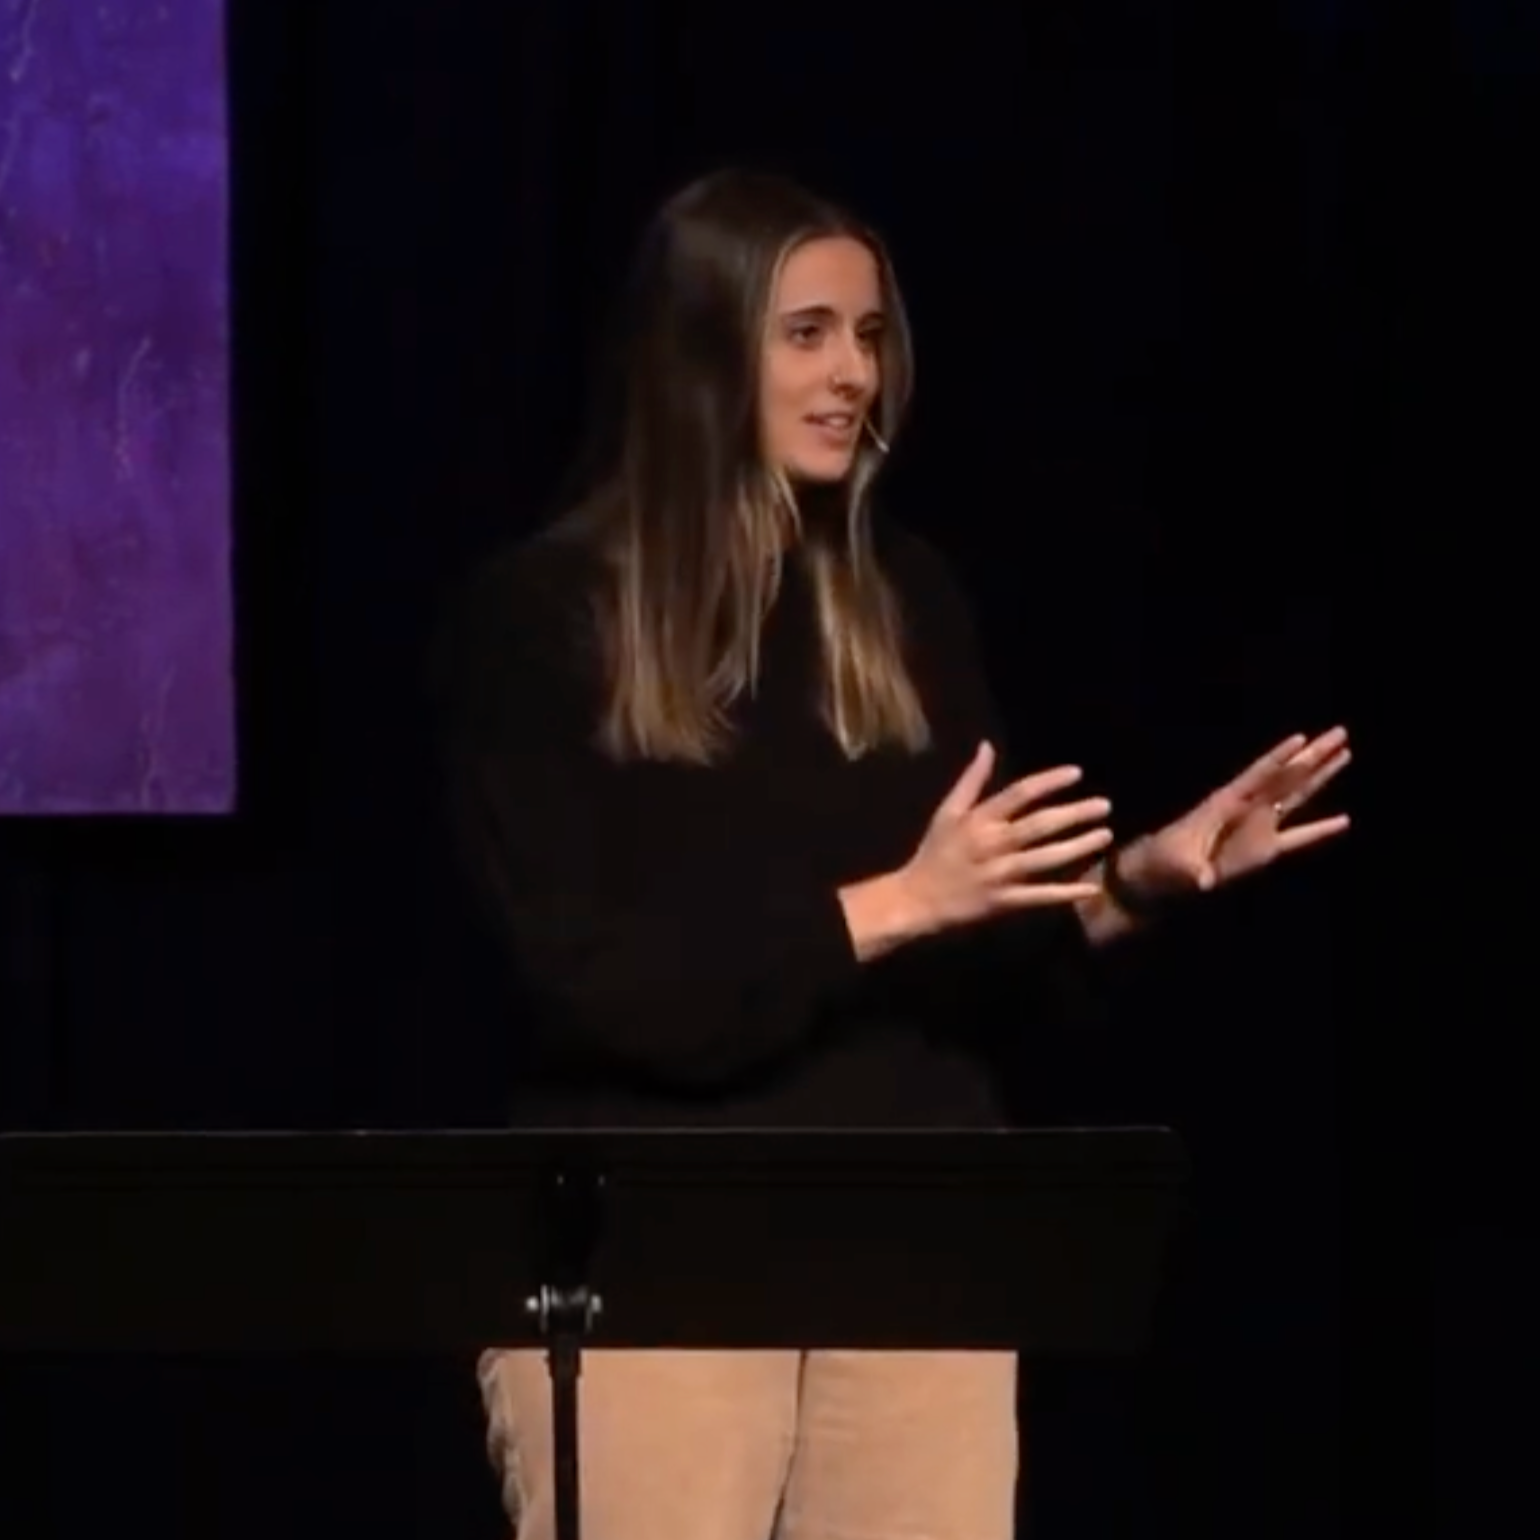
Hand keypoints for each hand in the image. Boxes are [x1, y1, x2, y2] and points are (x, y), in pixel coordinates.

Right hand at [900, 741, 1112, 936]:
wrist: (916, 900)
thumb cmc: (935, 852)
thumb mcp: (947, 811)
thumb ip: (971, 780)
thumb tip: (987, 746)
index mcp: (979, 820)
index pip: (1019, 793)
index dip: (1050, 781)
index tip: (1077, 773)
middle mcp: (992, 845)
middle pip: (1040, 825)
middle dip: (1075, 814)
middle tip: (1105, 805)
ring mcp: (1000, 875)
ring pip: (1045, 859)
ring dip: (1078, 847)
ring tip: (1105, 836)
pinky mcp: (1004, 902)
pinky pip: (1040, 896)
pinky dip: (1066, 893)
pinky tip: (1092, 887)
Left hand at [1117, 726, 1351, 900]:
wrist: (1156, 877)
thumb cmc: (1160, 864)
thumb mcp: (1173, 866)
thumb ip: (1191, 871)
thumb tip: (1204, 881)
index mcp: (1224, 804)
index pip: (1257, 776)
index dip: (1278, 758)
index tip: (1301, 738)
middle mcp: (1246, 809)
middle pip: (1286, 776)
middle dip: (1312, 755)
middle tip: (1341, 731)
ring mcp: (1256, 827)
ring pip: (1296, 796)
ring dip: (1320, 776)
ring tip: (1345, 753)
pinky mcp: (1263, 850)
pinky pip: (1298, 837)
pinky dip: (1320, 831)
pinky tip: (1344, 821)